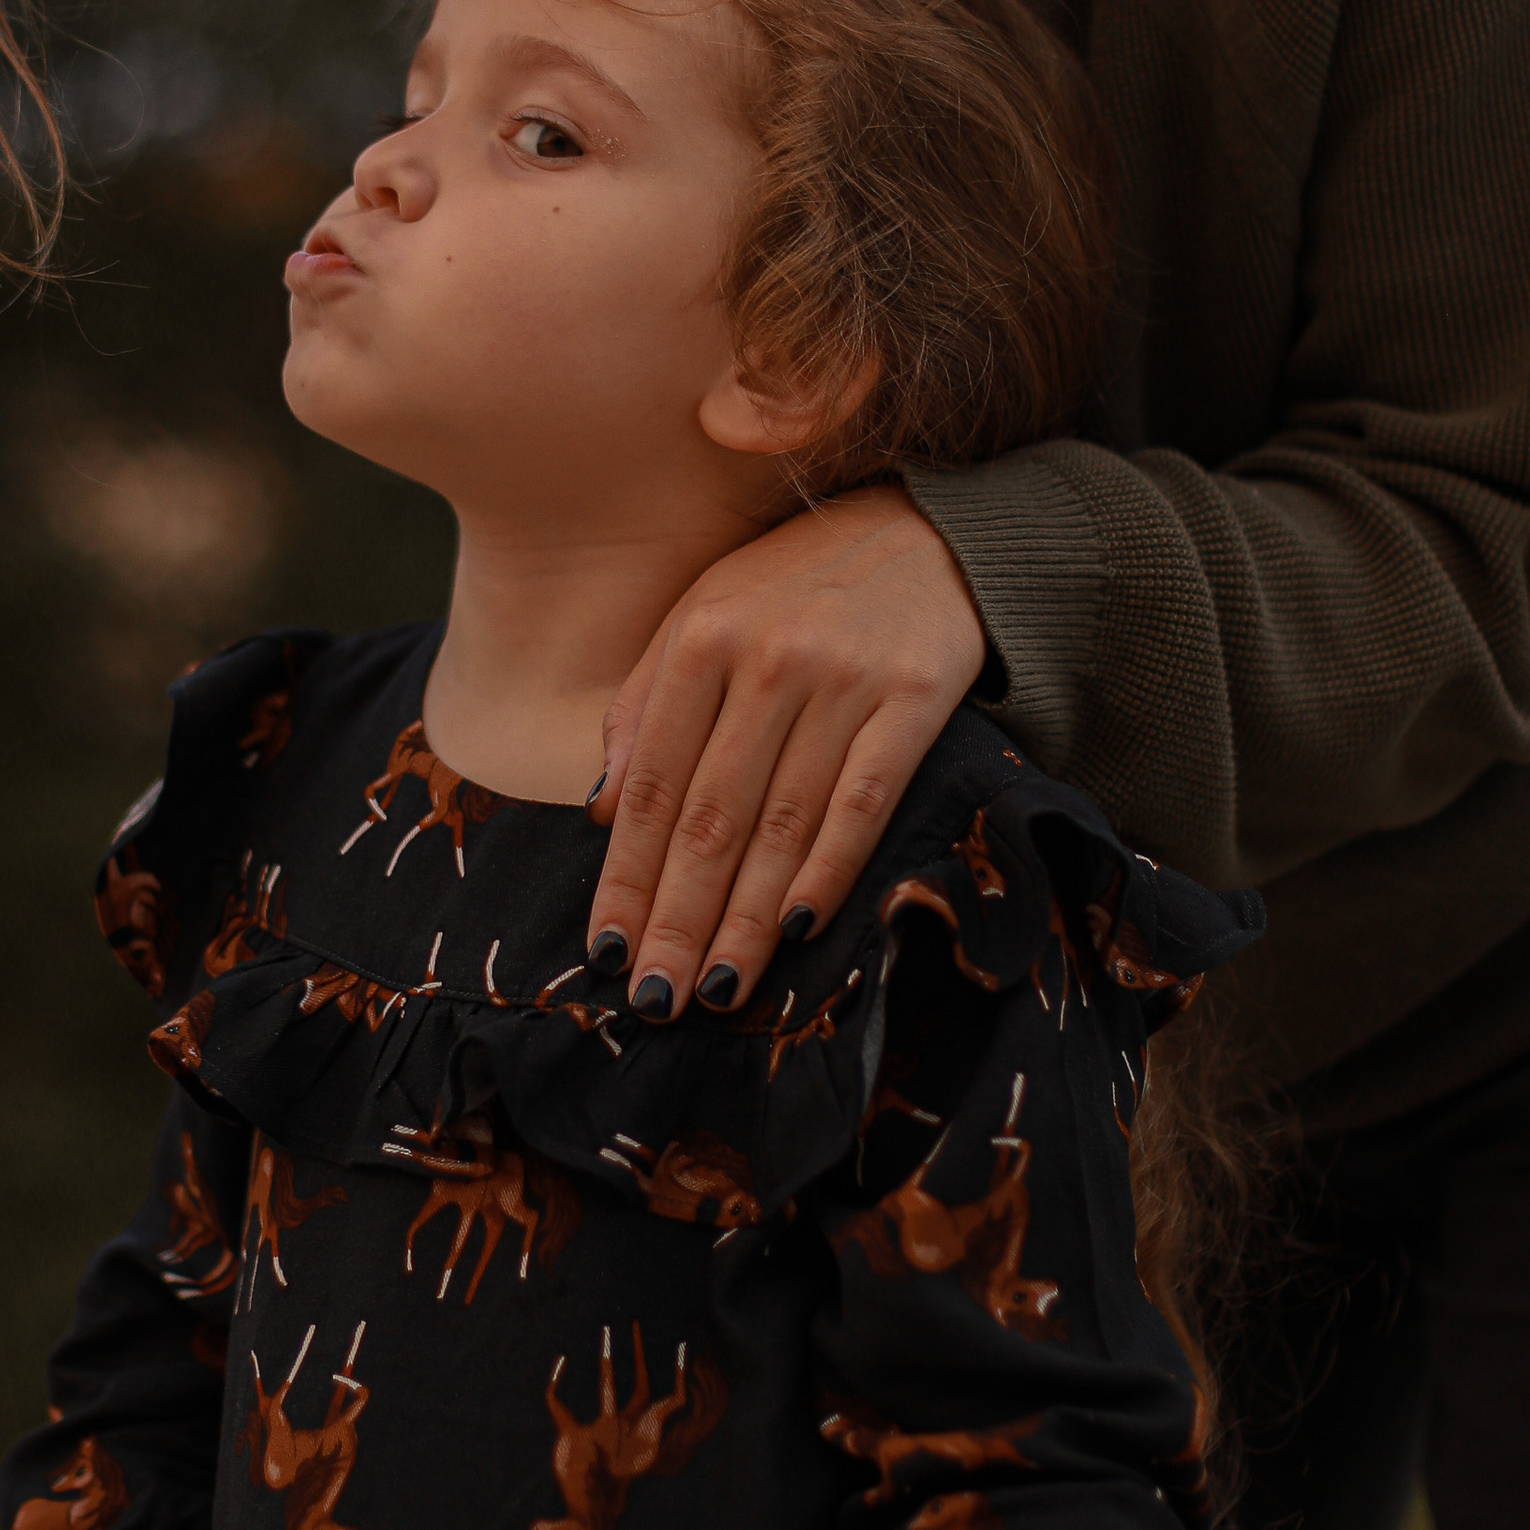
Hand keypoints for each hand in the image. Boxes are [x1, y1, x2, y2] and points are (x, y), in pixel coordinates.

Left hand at [586, 485, 987, 1015]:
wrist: (927, 531)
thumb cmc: (794, 585)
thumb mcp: (703, 614)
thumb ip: (645, 703)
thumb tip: (602, 810)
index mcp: (701, 639)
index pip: (652, 784)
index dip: (627, 876)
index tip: (607, 951)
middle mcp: (769, 659)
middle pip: (711, 817)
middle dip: (678, 918)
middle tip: (656, 999)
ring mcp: (844, 680)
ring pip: (782, 824)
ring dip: (745, 917)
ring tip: (718, 988)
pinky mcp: (915, 699)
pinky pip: (862, 804)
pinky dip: (827, 871)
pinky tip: (795, 930)